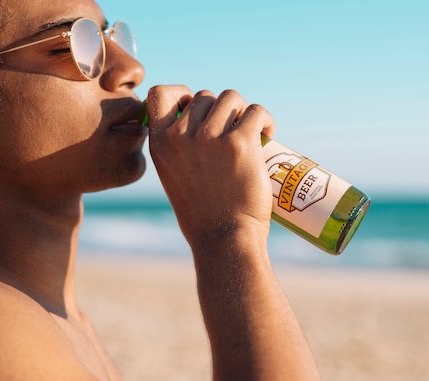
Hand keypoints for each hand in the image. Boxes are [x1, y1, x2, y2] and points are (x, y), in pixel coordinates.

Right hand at [146, 86, 276, 247]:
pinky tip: (268, 133)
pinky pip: (256, 111)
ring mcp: (210, 138)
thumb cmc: (204, 214)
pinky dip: (264, 119)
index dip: (181, 93)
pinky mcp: (240, 143)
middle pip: (205, 96)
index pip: (159, 93)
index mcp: (160, 143)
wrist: (224, 239)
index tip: (199, 108)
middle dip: (222, 110)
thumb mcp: (175, 175)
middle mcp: (181, 136)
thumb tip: (202, 116)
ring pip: (232, 99)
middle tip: (235, 132)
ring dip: (244, 112)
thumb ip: (180, 146)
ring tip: (253, 131)